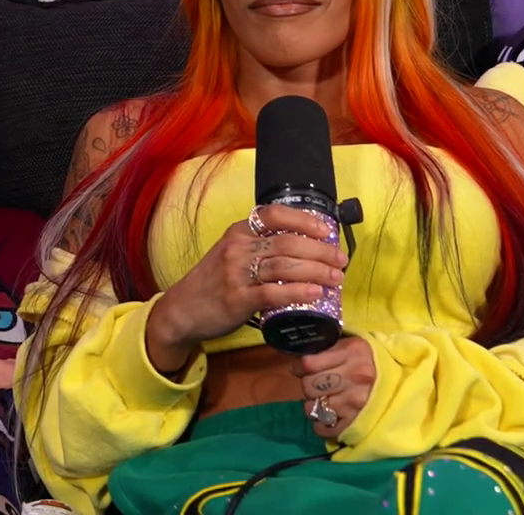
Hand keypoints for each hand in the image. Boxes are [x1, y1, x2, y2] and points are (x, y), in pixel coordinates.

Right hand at [145, 205, 346, 371]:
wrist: (183, 309)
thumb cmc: (213, 281)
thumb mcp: (231, 253)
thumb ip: (259, 247)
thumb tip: (303, 249)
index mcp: (239, 232)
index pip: (275, 215)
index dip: (305, 221)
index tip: (327, 231)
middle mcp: (238, 247)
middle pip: (287, 242)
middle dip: (320, 251)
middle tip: (340, 261)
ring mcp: (236, 273)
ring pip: (284, 266)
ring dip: (316, 271)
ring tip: (336, 278)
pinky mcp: (237, 299)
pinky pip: (273, 293)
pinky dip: (297, 292)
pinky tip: (315, 294)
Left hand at [296, 337, 375, 438]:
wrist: (404, 379)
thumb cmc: (371, 360)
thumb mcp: (352, 345)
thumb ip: (328, 349)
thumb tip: (300, 359)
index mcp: (351, 353)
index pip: (308, 364)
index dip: (299, 367)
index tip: (302, 369)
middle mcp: (354, 377)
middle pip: (308, 387)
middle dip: (307, 386)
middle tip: (317, 385)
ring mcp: (355, 402)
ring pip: (313, 408)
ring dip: (313, 405)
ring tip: (324, 400)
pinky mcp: (357, 422)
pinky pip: (324, 428)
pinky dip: (321, 424)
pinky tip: (328, 416)